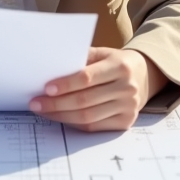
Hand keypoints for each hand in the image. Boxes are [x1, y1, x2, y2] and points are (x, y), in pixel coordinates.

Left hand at [29, 47, 168, 131]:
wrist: (143, 76)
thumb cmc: (115, 62)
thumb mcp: (102, 53)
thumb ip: (81, 60)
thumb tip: (50, 70)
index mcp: (120, 66)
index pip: (87, 78)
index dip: (66, 84)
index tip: (46, 88)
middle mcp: (127, 88)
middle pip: (85, 101)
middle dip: (56, 104)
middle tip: (36, 103)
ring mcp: (128, 107)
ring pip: (87, 117)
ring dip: (61, 116)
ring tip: (43, 111)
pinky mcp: (126, 122)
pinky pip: (94, 126)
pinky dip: (73, 123)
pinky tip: (60, 117)